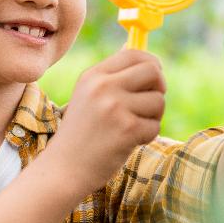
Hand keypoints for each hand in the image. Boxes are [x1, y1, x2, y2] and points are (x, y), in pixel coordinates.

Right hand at [43, 49, 166, 194]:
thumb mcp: (88, 96)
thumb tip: (141, 55)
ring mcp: (115, 107)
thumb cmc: (81, 134)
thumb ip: (114, 76)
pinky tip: (128, 142)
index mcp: (93, 75)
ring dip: (152, 117)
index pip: (134, 54)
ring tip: (131, 128)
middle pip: (153, 71)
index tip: (153, 80)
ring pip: (158, 101)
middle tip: (149, 105)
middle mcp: (103, 87)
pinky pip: (155, 126)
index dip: (152, 64)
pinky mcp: (127, 129)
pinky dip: (147, 136)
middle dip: (159, 88)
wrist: (64, 169)